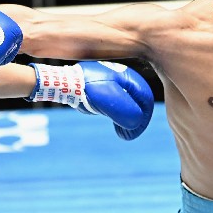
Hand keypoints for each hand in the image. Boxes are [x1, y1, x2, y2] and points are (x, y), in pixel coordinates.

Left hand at [28, 61, 154, 139]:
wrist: (65, 83)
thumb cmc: (88, 89)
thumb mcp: (111, 103)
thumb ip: (128, 114)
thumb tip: (135, 125)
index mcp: (129, 76)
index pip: (146, 99)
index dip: (144, 118)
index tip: (134, 131)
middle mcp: (124, 77)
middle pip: (139, 102)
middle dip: (136, 120)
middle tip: (128, 135)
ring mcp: (115, 82)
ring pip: (129, 104)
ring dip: (127, 119)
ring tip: (121, 133)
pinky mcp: (105, 88)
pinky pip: (117, 103)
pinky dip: (117, 114)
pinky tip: (113, 123)